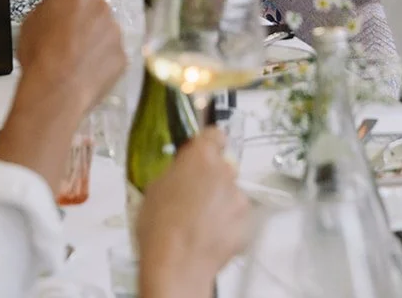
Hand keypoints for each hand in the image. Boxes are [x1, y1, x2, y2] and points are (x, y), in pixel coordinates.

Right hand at [15, 0, 125, 114]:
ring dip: (93, 41)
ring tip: (72, 59)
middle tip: (65, 37)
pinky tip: (84, 71)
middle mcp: (103, 6)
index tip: (62, 6)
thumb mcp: (32, 18)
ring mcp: (115, 32)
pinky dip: (101, 61)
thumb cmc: (41, 54)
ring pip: (104, 32)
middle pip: (94, 7)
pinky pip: (111, 54)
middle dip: (82, 19)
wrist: (56, 90)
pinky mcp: (122, 56)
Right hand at [137, 131, 248, 297]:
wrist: (177, 266)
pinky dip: (228, 224)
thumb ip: (176, 171)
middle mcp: (225, 171)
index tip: (202, 153)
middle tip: (195, 196)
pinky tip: (210, 236)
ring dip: (220, 202)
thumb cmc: (159, 227)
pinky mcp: (246, 223)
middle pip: (223, 166)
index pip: (215, 134)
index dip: (208, 144)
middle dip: (212, 178)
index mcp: (201, 156)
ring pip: (230, 193)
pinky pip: (237, 217)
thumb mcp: (155, 187)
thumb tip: (182, 170)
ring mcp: (238, 197)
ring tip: (201, 223)